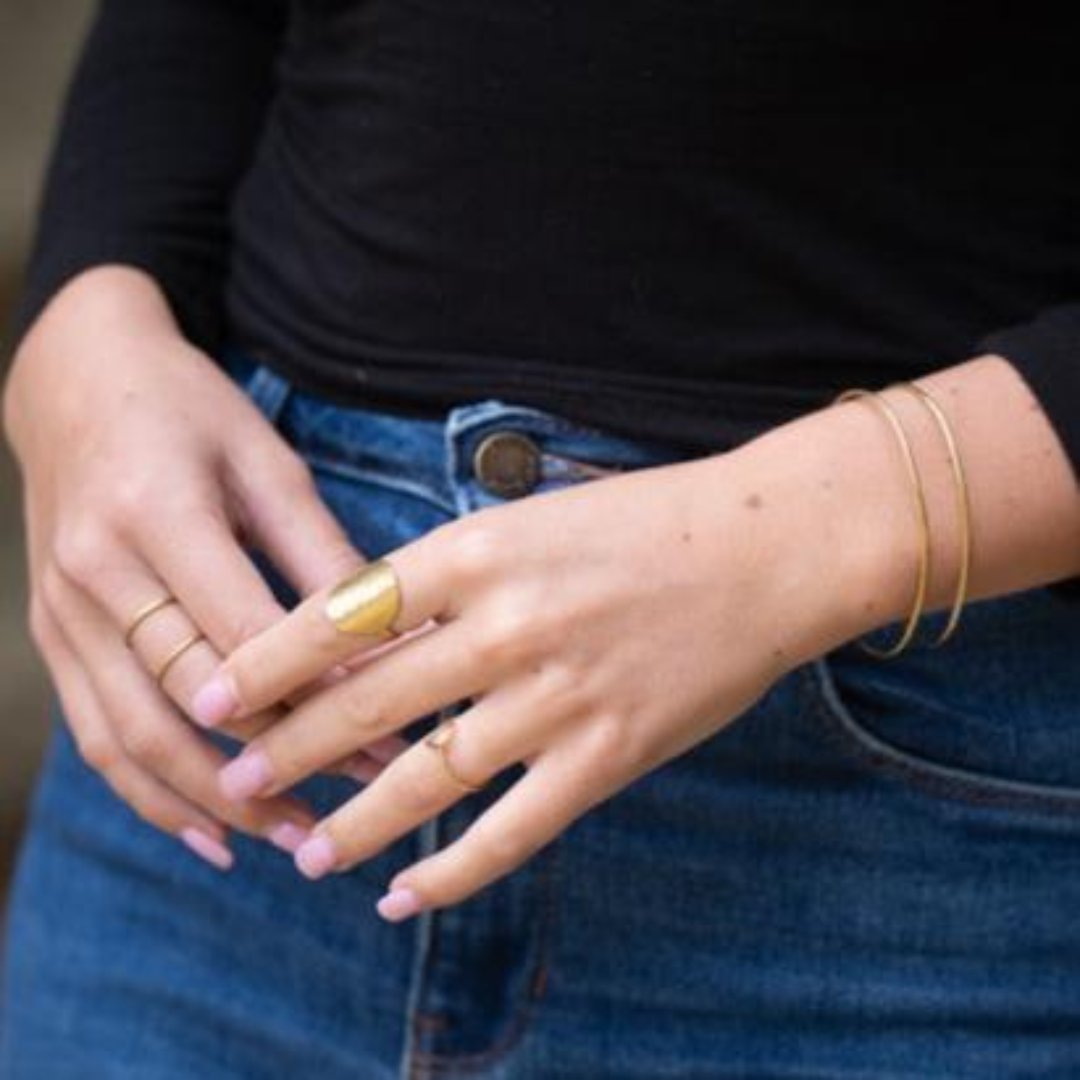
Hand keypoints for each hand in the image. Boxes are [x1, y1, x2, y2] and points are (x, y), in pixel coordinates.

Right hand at [2, 266, 408, 867]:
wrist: (74, 382)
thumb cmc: (188, 412)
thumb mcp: (267, 461)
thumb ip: (320, 554)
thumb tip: (392, 637)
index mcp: (154, 514)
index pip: (243, 635)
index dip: (317, 696)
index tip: (386, 741)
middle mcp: (94, 573)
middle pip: (188, 697)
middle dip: (279, 760)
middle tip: (359, 802)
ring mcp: (60, 611)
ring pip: (134, 736)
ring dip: (216, 802)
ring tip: (293, 841)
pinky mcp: (51, 635)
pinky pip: (97, 734)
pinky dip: (152, 794)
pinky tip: (210, 834)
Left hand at [191, 436, 869, 917]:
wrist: (766, 548)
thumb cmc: (644, 521)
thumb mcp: (528, 521)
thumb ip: (449, 580)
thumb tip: (364, 636)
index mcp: (478, 551)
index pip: (342, 614)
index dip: (266, 660)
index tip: (210, 693)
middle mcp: (508, 627)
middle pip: (369, 702)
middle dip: (289, 747)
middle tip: (233, 778)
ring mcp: (559, 697)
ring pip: (428, 776)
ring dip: (356, 821)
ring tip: (306, 849)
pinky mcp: (609, 754)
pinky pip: (512, 830)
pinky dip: (452, 871)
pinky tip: (403, 895)